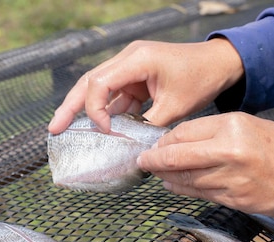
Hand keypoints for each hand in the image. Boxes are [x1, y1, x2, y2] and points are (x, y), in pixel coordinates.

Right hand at [48, 38, 243, 133]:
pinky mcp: (136, 79)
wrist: (219, 64)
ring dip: (86, 112)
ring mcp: (130, 68)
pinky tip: (102, 131)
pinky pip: (116, 97)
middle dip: (70, 107)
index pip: (99, 83)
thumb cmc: (200, 78)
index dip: (96, 111)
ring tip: (65, 131)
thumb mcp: (175, 106)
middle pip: (89, 83)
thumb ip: (149, 126)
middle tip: (54, 129)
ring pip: (99, 91)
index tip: (107, 132)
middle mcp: (128, 60)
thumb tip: (131, 148)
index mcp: (136, 60)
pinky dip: (109, 114)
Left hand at [136, 112, 273, 216]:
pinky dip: (180, 189)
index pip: (184, 132)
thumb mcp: (245, 125)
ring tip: (155, 172)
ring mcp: (230, 178)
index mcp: (231, 126)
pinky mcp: (232, 199)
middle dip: (154, 160)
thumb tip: (174, 141)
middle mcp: (228, 152)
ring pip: (185, 178)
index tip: (154, 143)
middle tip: (142, 161)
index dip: (164, 139)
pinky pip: (198, 193)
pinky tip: (171, 184)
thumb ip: (210, 132)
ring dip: (165, 176)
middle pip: (178, 157)